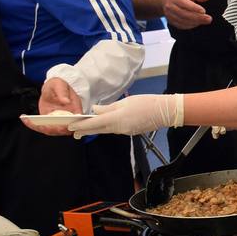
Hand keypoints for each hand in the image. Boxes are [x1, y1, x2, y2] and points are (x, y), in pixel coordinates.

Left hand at [22, 79, 83, 135]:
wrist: (54, 88)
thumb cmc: (59, 85)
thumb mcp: (60, 84)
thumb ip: (63, 92)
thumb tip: (66, 101)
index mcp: (76, 109)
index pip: (76, 122)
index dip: (69, 126)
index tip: (61, 126)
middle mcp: (69, 118)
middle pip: (63, 130)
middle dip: (52, 129)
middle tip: (40, 124)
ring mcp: (59, 122)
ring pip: (52, 131)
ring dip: (40, 127)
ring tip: (29, 120)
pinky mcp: (50, 122)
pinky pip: (42, 127)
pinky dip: (33, 125)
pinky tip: (24, 118)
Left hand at [66, 93, 183, 136]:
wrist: (166, 112)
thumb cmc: (147, 103)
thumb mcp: (126, 102)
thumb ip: (109, 107)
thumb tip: (95, 110)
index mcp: (116, 119)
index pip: (94, 123)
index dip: (81, 125)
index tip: (70, 127)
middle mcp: (119, 128)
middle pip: (98, 130)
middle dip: (84, 131)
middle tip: (72, 133)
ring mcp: (125, 131)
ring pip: (106, 130)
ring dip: (95, 129)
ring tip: (85, 129)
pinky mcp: (130, 131)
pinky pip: (115, 130)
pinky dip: (107, 128)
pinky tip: (104, 125)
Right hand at [163, 0, 211, 29]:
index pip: (185, 4)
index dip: (194, 8)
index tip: (204, 11)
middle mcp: (170, 7)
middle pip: (185, 14)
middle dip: (198, 17)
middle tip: (209, 19)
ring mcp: (170, 15)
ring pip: (183, 21)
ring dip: (196, 22)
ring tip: (205, 21)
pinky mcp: (171, 21)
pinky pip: (181, 25)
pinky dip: (191, 25)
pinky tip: (198, 23)